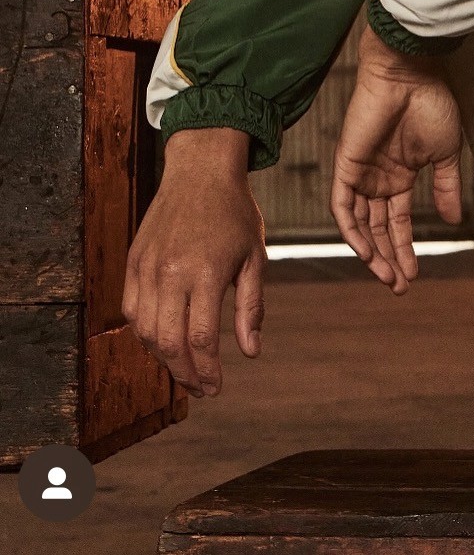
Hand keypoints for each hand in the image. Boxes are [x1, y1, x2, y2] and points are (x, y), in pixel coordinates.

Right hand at [122, 126, 265, 398]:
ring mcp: (147, 267)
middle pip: (168, 341)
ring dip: (162, 357)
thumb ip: (251, 306)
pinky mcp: (133, 261)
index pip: (200, 337)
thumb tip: (251, 352)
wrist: (201, 172)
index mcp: (205, 272)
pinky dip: (144, 332)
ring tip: (184, 368)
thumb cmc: (235, 214)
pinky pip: (131, 310)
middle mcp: (170, 273)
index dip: (207, 370)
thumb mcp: (254, 257)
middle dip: (184, 372)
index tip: (216, 387)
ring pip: (144, 331)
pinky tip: (163, 339)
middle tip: (200, 387)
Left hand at [330, 24, 463, 294]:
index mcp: (402, 175)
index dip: (405, 247)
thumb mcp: (447, 153)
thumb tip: (453, 220)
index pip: (399, 221)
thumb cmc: (432, 105)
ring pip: (360, 223)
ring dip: (372, 252)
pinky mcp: (346, 165)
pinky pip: (342, 206)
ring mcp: (361, 173)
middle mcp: (379, 179)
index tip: (415, 274)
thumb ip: (447, 187)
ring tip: (388, 276)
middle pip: (378, 228)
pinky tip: (366, 252)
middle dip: (389, 258)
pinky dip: (352, 230)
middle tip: (400, 285)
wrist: (411, 76)